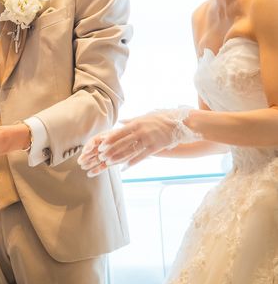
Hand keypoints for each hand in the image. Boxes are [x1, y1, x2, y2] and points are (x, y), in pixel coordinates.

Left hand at [79, 108, 199, 176]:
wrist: (181, 123)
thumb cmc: (162, 118)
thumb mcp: (146, 116)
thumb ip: (132, 120)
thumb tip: (120, 121)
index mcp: (137, 123)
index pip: (120, 132)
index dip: (110, 139)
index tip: (101, 145)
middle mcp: (141, 131)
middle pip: (122, 142)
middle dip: (110, 150)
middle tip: (101, 156)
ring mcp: (148, 139)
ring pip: (130, 150)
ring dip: (118, 157)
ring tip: (109, 163)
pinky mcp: (156, 147)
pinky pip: (142, 156)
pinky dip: (132, 162)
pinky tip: (125, 168)